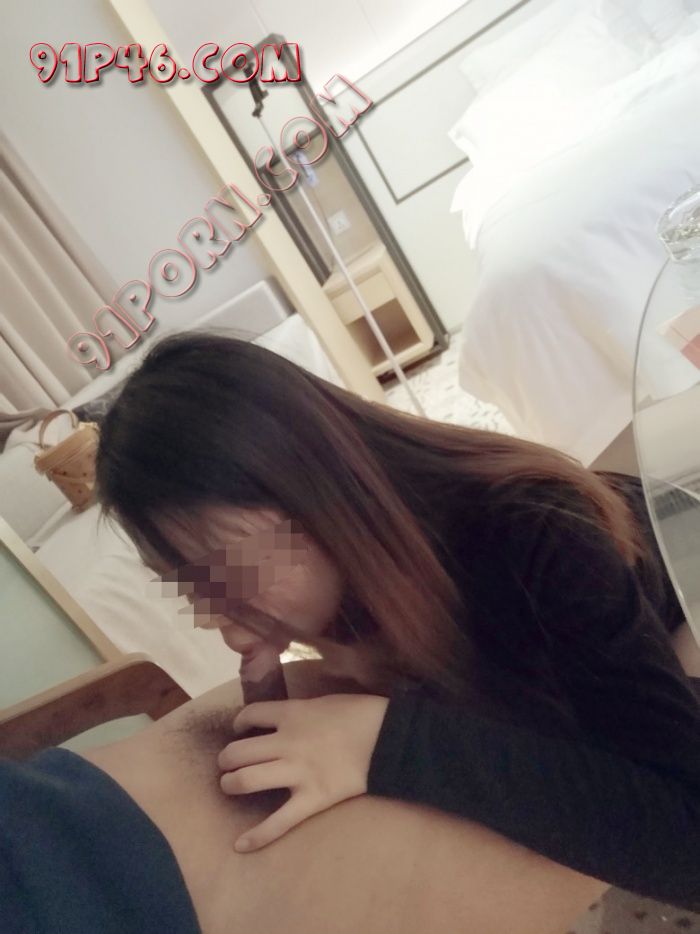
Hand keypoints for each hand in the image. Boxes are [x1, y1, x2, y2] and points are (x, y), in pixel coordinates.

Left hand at [218, 693, 389, 852]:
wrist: (390, 737)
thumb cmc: (361, 714)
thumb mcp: (324, 701)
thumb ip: (300, 710)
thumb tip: (284, 718)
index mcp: (292, 714)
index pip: (250, 715)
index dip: (239, 722)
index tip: (239, 729)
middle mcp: (287, 743)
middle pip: (238, 751)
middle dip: (226, 759)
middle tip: (228, 763)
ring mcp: (298, 773)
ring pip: (247, 780)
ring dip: (231, 784)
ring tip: (230, 785)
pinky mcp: (312, 799)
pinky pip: (279, 822)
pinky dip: (257, 836)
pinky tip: (240, 845)